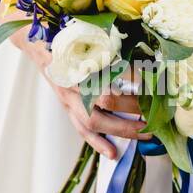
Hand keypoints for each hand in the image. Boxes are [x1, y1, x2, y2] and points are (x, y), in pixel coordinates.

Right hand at [9, 22, 148, 160]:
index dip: (132, 81)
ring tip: (143, 134)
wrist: (39, 46)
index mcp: (81, 62)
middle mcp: (74, 83)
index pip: (111, 72)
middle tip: (153, 112)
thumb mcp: (90, 38)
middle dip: (132, 108)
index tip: (152, 86)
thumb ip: (113, 48)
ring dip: (121, 129)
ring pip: (93, 121)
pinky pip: (82, 130)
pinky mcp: (67, 109)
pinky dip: (98, 143)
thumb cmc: (67, 40)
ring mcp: (68, 99)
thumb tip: (144, 59)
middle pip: (105, 100)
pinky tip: (113, 153)